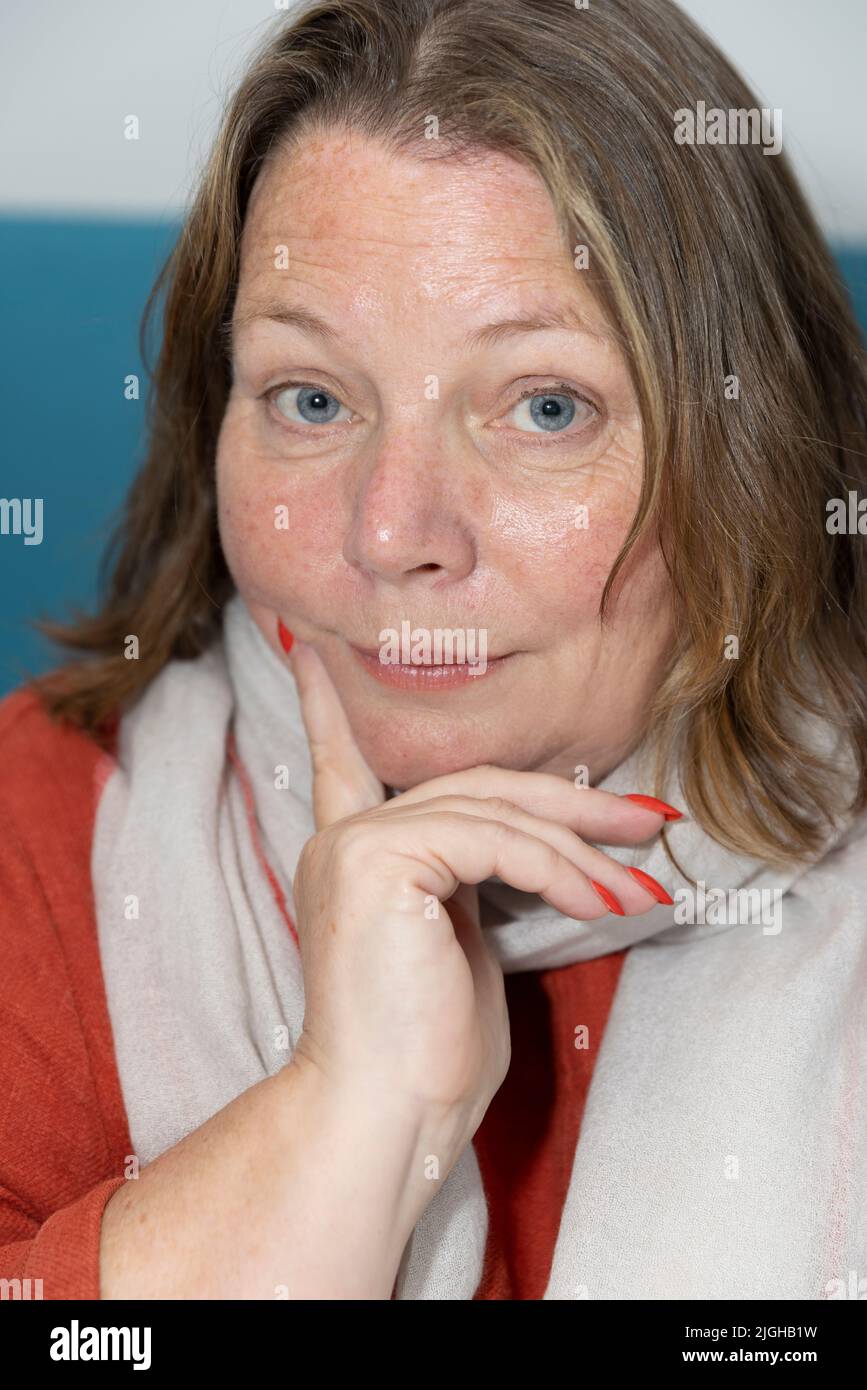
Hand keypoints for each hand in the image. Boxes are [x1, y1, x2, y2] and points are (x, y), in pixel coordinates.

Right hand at [285, 636, 673, 1172]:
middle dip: (572, 802)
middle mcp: (346, 840)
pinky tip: (606, 903)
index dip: (329, 707)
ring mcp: (357, 845)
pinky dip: (562, 869)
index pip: (343, 765)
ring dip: (585, 848)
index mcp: (356, 859)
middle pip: (477, 786)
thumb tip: (539, 844)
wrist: (385, 1119)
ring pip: (495, 809)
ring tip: (645, 884)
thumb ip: (476, 880)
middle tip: (650, 819)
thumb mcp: (462, 946)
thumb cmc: (427, 1056)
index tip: (308, 651)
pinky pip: (495, 840)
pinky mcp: (378, 859)